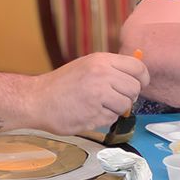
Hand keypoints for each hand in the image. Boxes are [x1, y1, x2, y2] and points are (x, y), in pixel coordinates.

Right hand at [30, 52, 147, 133]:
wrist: (36, 99)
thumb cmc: (61, 84)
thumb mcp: (86, 65)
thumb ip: (110, 68)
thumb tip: (137, 75)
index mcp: (101, 60)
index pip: (138, 67)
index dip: (143, 78)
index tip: (140, 84)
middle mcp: (102, 75)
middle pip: (134, 89)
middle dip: (128, 96)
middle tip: (113, 98)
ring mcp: (98, 95)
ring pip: (125, 105)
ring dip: (115, 109)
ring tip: (97, 105)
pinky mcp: (94, 114)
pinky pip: (112, 118)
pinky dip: (103, 118)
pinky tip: (88, 112)